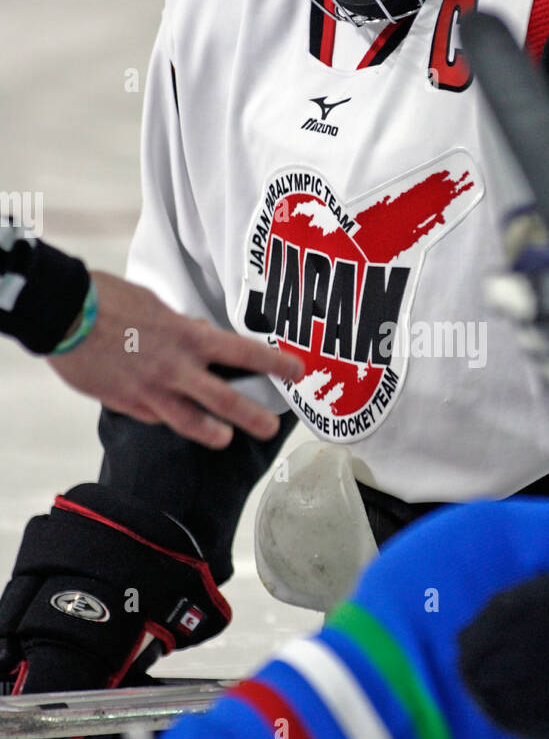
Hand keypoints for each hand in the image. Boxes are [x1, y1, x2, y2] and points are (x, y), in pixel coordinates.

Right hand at [49, 271, 302, 447]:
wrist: (61, 313)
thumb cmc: (106, 299)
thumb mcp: (154, 305)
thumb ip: (181, 326)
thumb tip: (198, 333)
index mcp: (189, 338)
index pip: (245, 354)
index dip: (276, 364)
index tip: (298, 371)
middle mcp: (176, 370)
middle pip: (228, 402)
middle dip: (255, 418)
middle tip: (271, 429)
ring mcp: (151, 393)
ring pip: (193, 424)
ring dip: (215, 434)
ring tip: (226, 439)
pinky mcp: (127, 405)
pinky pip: (153, 415)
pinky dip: (162, 413)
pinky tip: (163, 409)